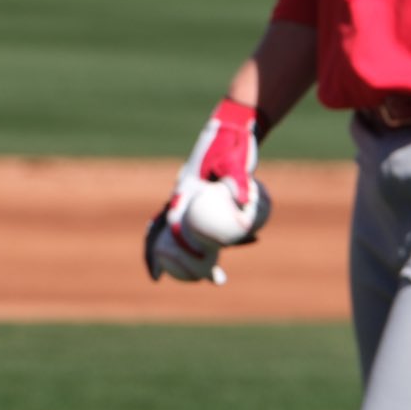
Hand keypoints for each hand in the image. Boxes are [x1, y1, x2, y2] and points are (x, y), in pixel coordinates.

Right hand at [145, 98, 259, 283]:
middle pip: (170, 235)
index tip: (176, 266)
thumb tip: (244, 203)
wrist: (233, 129)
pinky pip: (207, 226)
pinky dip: (214, 242)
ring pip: (189, 234)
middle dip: (173, 260)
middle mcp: (184, 197)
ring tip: (218, 277)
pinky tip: (233, 251)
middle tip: (195, 280)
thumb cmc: (232, 143)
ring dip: (198, 257)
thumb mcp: (237, 160)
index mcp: (184, 190)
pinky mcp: (207, 200)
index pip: (170, 224)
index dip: (167, 247)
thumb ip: (238, 180)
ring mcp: (194, 200)